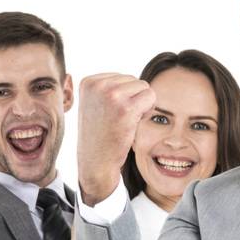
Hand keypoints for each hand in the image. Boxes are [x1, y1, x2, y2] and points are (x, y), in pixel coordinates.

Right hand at [75, 73, 155, 205]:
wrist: (96, 162)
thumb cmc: (99, 136)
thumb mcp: (95, 105)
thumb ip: (108, 88)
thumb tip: (134, 80)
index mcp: (88, 82)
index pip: (119, 77)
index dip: (123, 96)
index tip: (112, 114)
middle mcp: (98, 85)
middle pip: (132, 80)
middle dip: (133, 99)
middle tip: (121, 119)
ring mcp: (112, 96)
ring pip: (143, 87)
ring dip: (141, 104)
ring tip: (127, 121)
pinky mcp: (126, 109)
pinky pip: (150, 96)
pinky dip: (148, 109)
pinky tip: (136, 122)